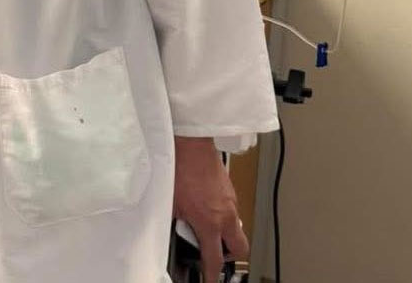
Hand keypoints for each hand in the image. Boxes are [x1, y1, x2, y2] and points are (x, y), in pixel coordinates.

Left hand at [173, 135, 247, 281]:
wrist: (190, 143)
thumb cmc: (179, 167)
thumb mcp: (171, 202)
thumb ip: (176, 221)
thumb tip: (173, 229)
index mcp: (210, 222)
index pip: (214, 258)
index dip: (211, 273)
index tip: (209, 278)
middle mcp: (226, 215)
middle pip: (239, 249)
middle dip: (228, 256)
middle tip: (213, 254)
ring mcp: (230, 202)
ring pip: (237, 228)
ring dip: (226, 233)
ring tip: (207, 227)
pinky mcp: (230, 190)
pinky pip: (232, 211)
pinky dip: (223, 215)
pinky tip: (207, 207)